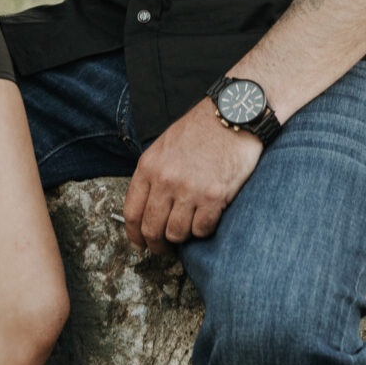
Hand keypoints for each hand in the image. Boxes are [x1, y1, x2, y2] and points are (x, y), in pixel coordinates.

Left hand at [122, 99, 261, 251]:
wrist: (233, 115)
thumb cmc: (201, 130)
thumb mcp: (164, 147)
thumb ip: (154, 175)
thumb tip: (147, 207)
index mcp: (149, 166)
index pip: (132, 212)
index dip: (135, 235)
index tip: (141, 243)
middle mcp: (166, 180)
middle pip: (152, 228)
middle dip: (157, 245)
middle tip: (164, 248)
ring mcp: (190, 189)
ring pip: (176, 233)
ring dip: (182, 237)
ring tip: (189, 228)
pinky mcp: (214, 196)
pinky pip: (202, 229)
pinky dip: (204, 229)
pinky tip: (208, 217)